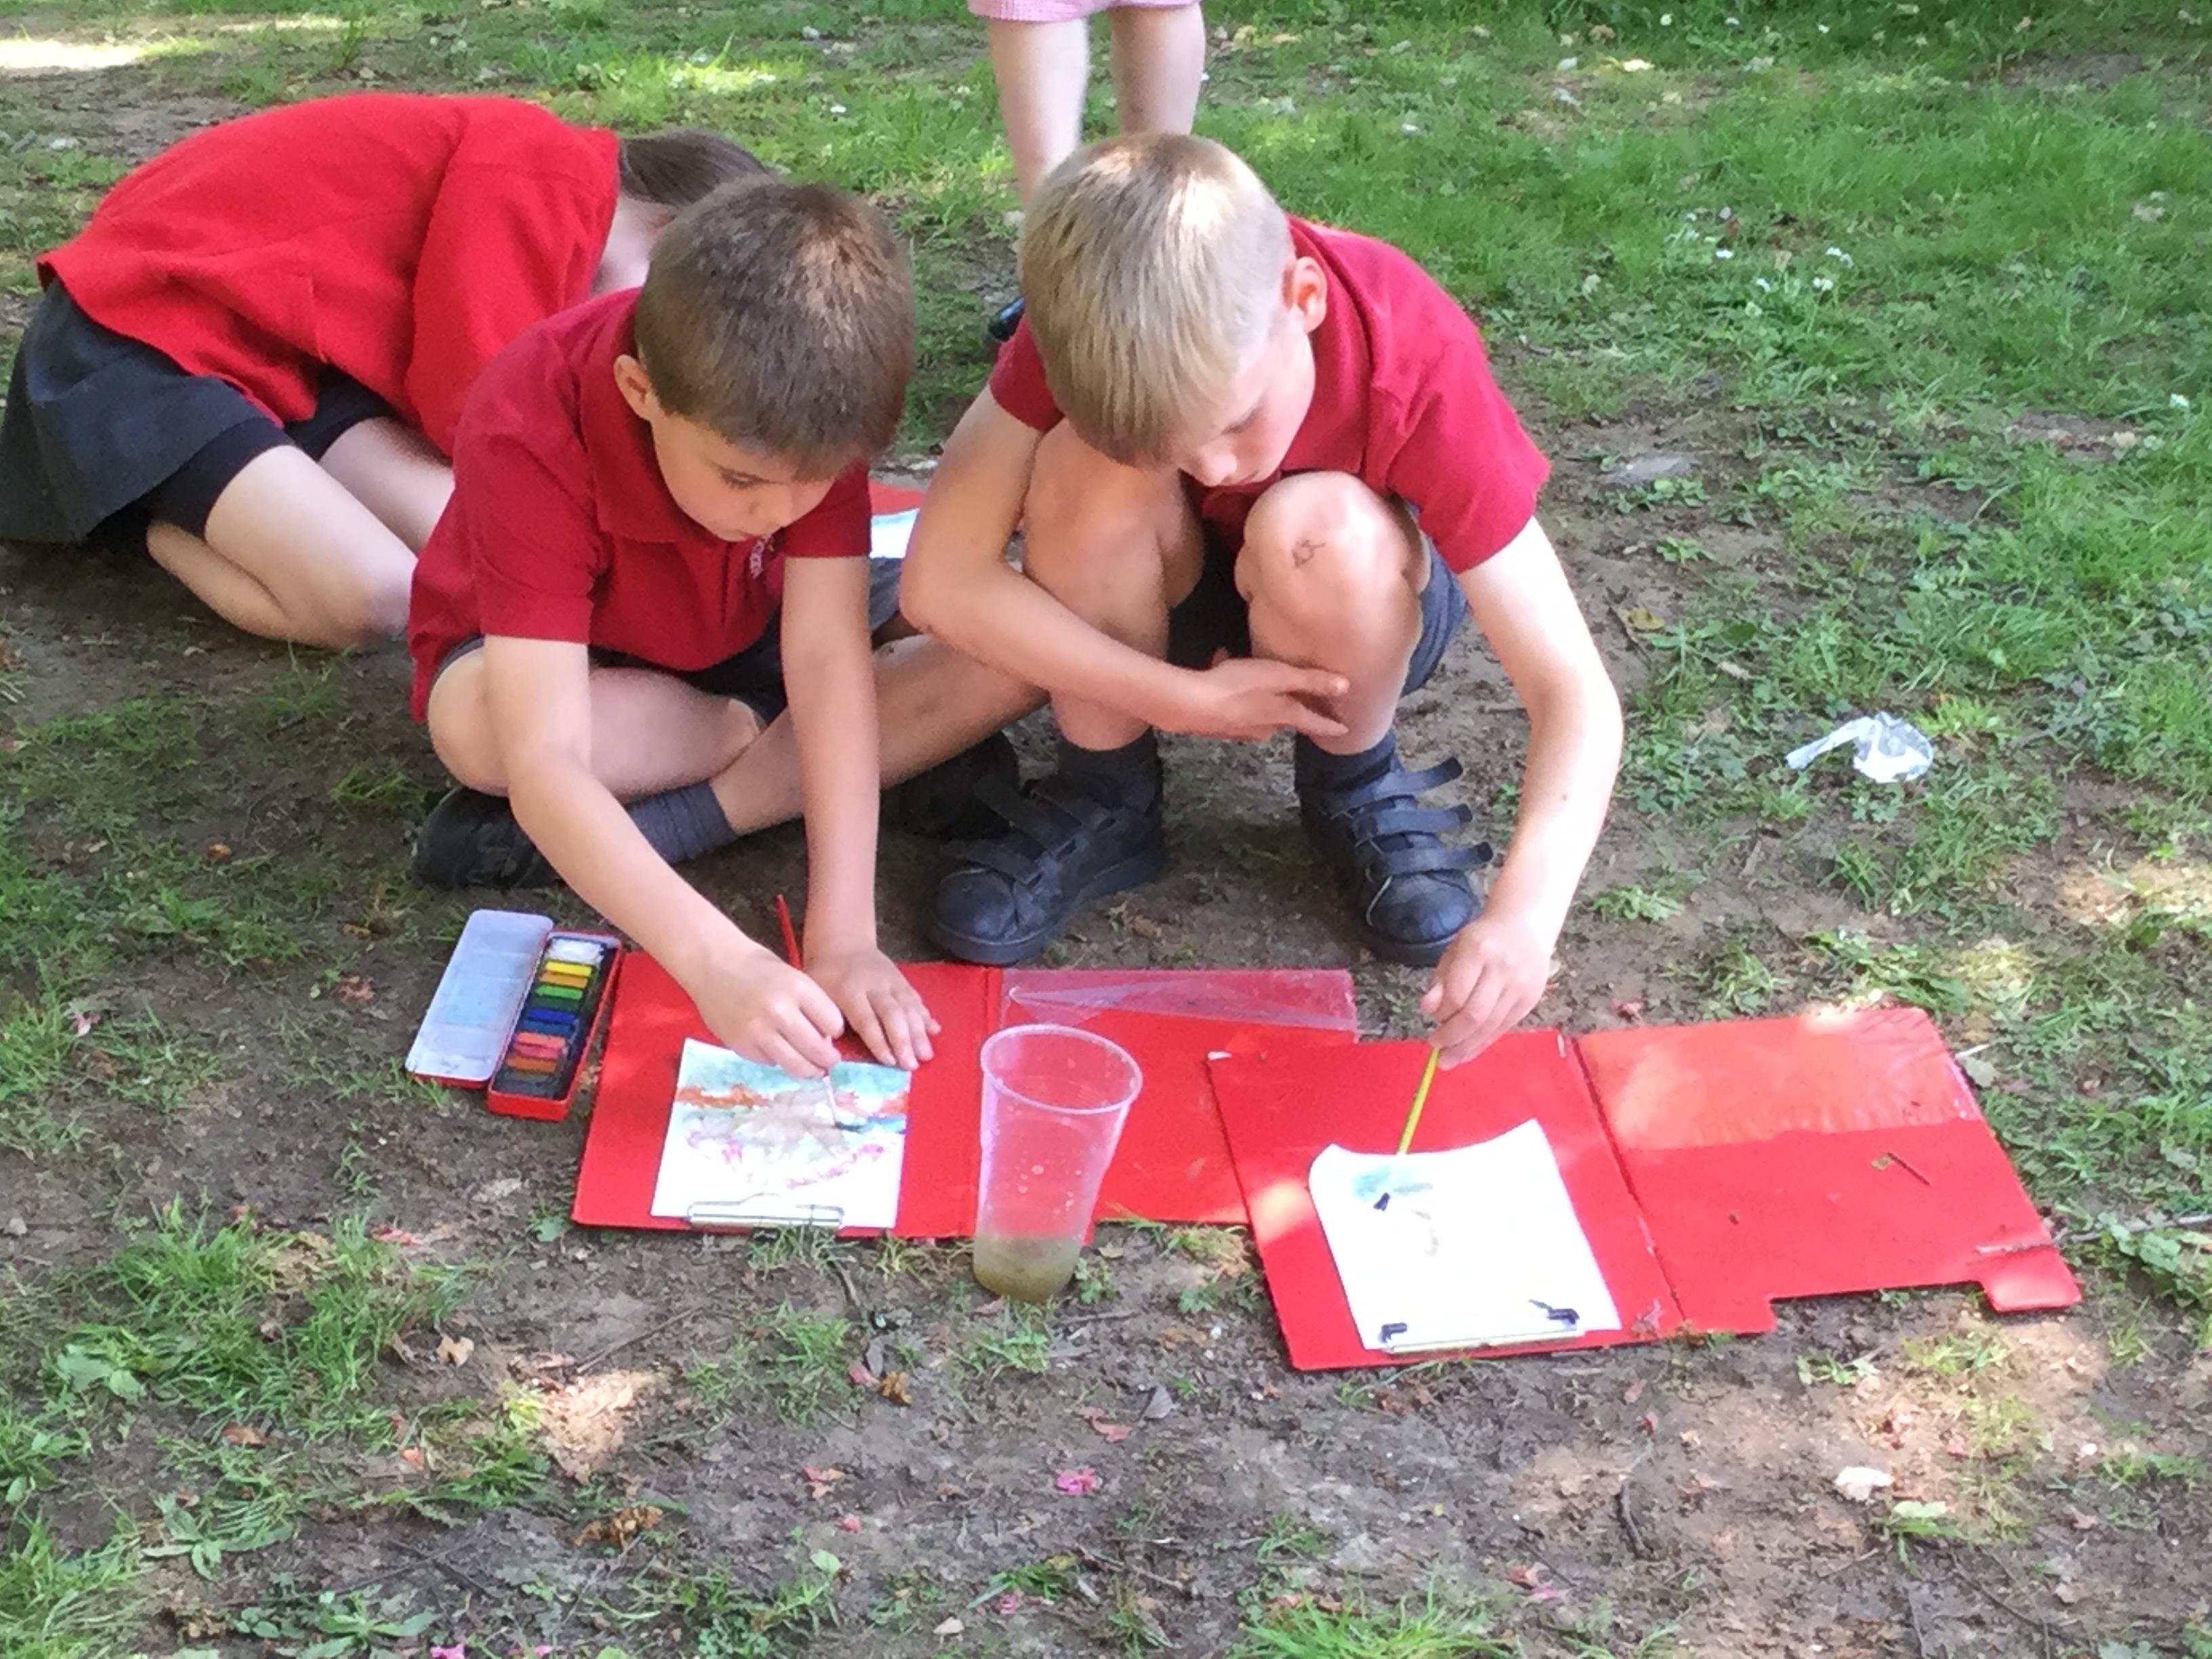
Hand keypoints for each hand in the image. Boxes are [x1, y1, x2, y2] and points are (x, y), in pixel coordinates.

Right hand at [690, 941, 845, 1076]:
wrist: (712, 962)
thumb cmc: (756, 966)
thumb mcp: (792, 976)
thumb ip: (810, 1005)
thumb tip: (824, 1041)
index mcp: (798, 988)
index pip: (833, 1023)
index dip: (835, 1030)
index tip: (831, 1032)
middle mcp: (780, 1011)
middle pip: (817, 1049)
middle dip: (828, 1059)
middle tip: (830, 1061)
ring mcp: (758, 1031)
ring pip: (796, 1064)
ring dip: (809, 1070)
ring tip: (814, 1070)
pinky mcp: (740, 1044)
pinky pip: (769, 1062)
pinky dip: (777, 1060)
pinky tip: (778, 1052)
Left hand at [808, 945, 939, 1069]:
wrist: (843, 941)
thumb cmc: (825, 974)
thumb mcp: (815, 992)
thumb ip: (824, 1018)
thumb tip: (832, 1049)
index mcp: (849, 990)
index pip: (867, 1019)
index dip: (879, 1041)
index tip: (889, 1062)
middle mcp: (875, 985)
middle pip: (893, 1014)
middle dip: (904, 1041)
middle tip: (912, 1065)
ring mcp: (891, 981)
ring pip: (909, 1007)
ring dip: (919, 1032)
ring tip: (926, 1055)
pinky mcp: (902, 980)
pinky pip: (915, 998)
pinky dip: (926, 1015)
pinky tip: (934, 1030)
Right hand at [1157, 657, 1350, 742]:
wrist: (1189, 704)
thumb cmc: (1237, 687)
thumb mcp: (1279, 677)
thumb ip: (1311, 681)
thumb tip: (1346, 687)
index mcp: (1282, 716)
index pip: (1313, 723)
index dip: (1330, 725)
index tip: (1345, 730)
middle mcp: (1263, 728)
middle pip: (1283, 717)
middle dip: (1287, 702)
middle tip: (1291, 687)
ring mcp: (1239, 728)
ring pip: (1256, 709)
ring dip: (1255, 690)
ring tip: (1245, 666)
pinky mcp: (1217, 724)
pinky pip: (1233, 703)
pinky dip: (1231, 686)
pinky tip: (1219, 664)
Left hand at [1420, 907, 1554, 1066]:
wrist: (1525, 926)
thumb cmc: (1482, 939)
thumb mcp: (1455, 950)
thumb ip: (1441, 979)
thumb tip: (1428, 1009)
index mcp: (1479, 950)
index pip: (1457, 993)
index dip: (1442, 1013)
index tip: (1432, 1020)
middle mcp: (1502, 968)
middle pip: (1475, 1014)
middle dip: (1452, 1037)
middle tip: (1436, 1047)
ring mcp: (1520, 985)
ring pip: (1491, 1026)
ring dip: (1467, 1047)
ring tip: (1449, 1059)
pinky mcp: (1530, 999)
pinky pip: (1504, 1027)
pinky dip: (1484, 1042)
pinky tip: (1469, 1052)